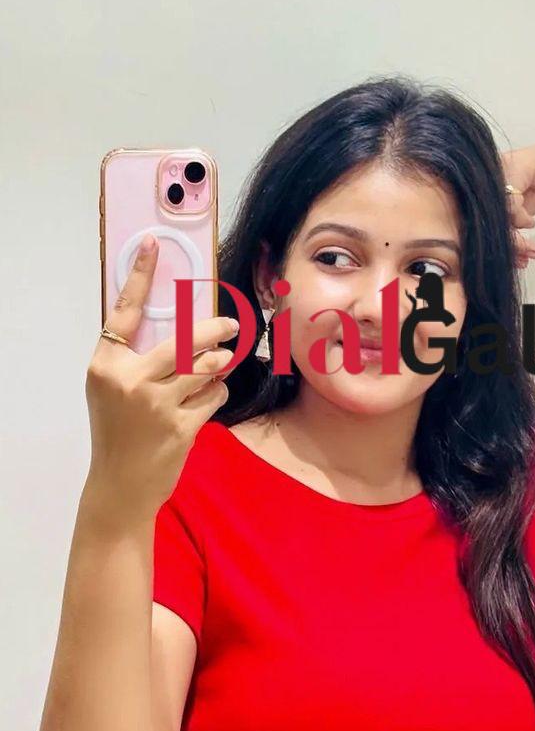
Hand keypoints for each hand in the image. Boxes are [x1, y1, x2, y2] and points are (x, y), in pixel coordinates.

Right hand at [85, 235, 239, 514]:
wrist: (120, 486)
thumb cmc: (118, 431)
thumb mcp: (112, 389)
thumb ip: (136, 358)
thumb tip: (183, 325)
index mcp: (106, 365)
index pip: (125, 310)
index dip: (139, 275)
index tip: (153, 244)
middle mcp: (129, 380)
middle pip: (183, 339)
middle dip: (214, 330)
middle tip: (232, 324)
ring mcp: (156, 405)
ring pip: (205, 367)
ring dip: (219, 364)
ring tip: (221, 365)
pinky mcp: (180, 427)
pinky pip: (213, 395)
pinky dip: (216, 393)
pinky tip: (207, 399)